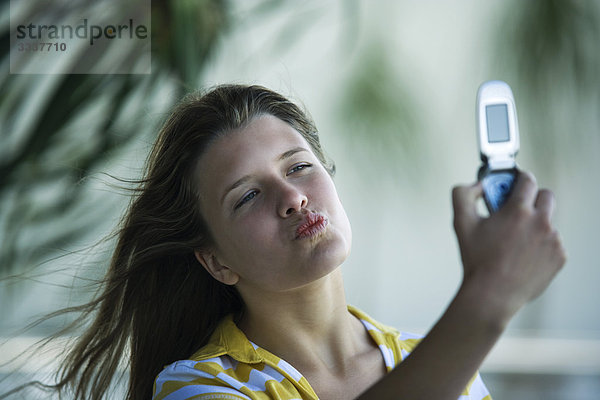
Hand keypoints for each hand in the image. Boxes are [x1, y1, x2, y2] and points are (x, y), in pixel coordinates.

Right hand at [452, 171, 566, 324]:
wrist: (492, 294)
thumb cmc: (477, 261)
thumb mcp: (460, 223)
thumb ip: (463, 194)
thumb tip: (477, 186)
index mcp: (518, 211)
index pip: (528, 180)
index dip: (518, 179)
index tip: (513, 185)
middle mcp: (541, 223)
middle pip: (546, 196)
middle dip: (532, 199)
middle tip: (516, 210)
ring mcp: (553, 241)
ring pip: (548, 222)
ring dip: (534, 225)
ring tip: (514, 241)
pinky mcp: (558, 257)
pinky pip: (552, 243)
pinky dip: (540, 246)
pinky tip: (522, 256)